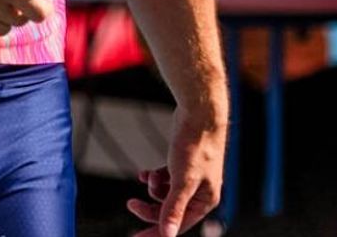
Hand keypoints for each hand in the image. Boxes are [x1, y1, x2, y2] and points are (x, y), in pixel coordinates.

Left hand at [128, 105, 226, 234]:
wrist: (199, 113)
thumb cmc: (196, 145)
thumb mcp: (183, 180)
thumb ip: (174, 208)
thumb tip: (168, 234)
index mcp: (206, 201)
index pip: (178, 225)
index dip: (157, 232)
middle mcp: (200, 192)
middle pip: (169, 211)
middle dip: (150, 208)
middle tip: (131, 203)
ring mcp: (191, 178)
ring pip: (165, 194)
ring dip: (153, 189)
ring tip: (149, 176)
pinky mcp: (182, 164)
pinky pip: (165, 179)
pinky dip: (154, 178)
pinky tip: (144, 174)